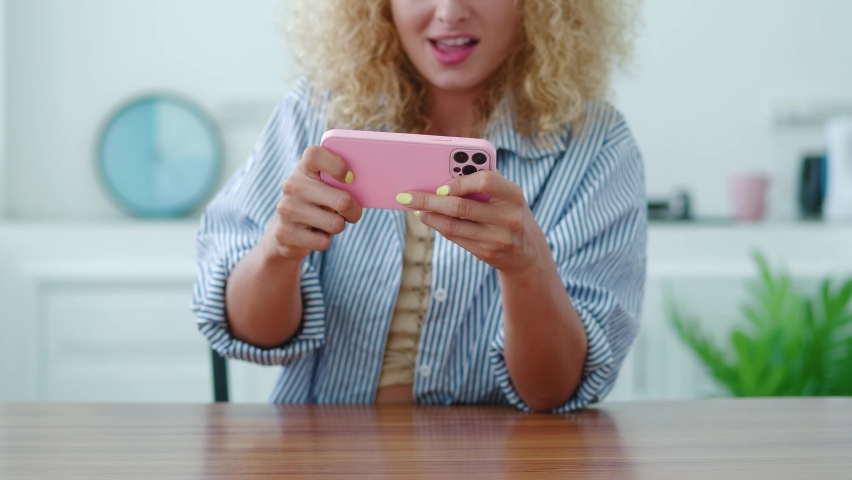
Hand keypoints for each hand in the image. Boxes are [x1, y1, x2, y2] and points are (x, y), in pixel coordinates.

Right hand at [264, 146, 362, 260]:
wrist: (284, 233)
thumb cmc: (315, 205)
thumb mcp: (325, 189)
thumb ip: (340, 183)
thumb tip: (367, 187)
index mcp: (303, 169)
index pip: (315, 155)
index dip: (337, 165)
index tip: (349, 178)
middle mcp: (292, 186)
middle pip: (341, 200)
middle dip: (354, 211)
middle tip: (352, 212)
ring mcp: (286, 209)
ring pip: (335, 224)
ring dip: (338, 226)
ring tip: (328, 222)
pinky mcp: (285, 233)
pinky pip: (323, 242)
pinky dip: (324, 240)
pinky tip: (314, 234)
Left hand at [396, 171, 549, 275]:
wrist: (527, 252)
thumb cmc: (509, 212)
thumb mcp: (506, 195)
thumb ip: (484, 182)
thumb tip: (444, 174)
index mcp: (513, 195)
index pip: (485, 181)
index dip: (459, 182)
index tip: (440, 185)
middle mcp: (508, 217)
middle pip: (460, 207)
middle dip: (429, 200)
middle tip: (407, 196)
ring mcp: (497, 238)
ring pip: (453, 225)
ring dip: (428, 216)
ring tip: (414, 208)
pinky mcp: (486, 253)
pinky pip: (455, 237)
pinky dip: (438, 226)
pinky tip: (428, 218)